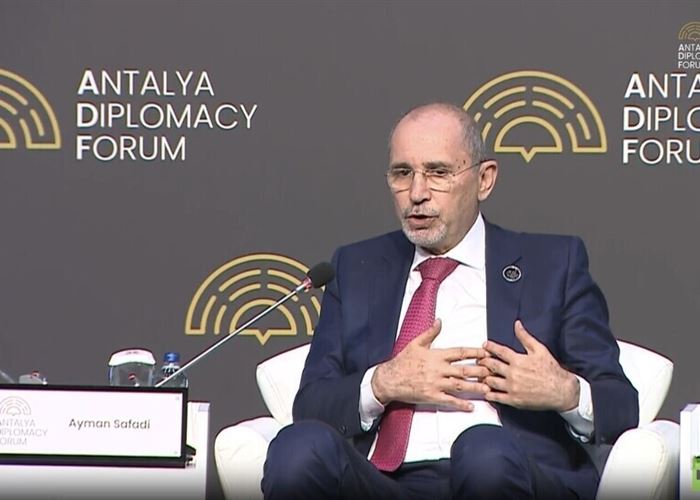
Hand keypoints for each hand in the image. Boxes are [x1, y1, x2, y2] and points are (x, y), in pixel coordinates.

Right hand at [371, 319, 489, 411]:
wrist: (390, 379)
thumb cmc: (403, 361)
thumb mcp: (415, 343)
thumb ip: (430, 333)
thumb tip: (439, 321)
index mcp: (436, 355)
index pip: (459, 352)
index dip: (474, 352)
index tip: (486, 353)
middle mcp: (438, 369)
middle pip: (464, 369)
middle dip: (480, 370)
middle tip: (494, 372)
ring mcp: (436, 384)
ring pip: (460, 385)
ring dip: (475, 387)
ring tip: (489, 389)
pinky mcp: (432, 396)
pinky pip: (449, 401)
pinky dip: (461, 404)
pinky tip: (471, 406)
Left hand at [479, 320, 578, 411]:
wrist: (561, 391)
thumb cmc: (551, 370)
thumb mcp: (540, 350)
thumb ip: (525, 337)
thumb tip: (517, 324)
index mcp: (518, 360)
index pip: (499, 351)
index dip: (490, 347)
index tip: (484, 346)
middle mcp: (513, 373)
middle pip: (491, 366)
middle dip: (483, 362)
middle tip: (480, 361)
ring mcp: (512, 387)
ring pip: (491, 381)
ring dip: (484, 378)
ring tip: (481, 375)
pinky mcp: (514, 400)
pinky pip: (496, 397)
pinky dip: (489, 393)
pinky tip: (486, 391)